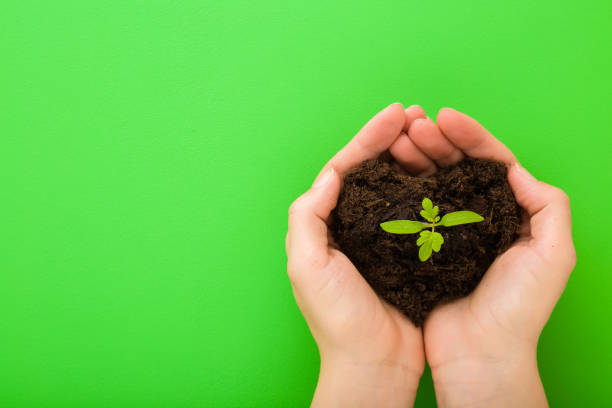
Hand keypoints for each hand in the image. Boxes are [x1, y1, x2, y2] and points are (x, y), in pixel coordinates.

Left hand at [285, 103, 427, 406]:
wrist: (373, 363)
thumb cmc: (336, 319)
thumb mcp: (308, 266)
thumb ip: (309, 216)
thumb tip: (331, 173)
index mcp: (326, 223)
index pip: (346, 168)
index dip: (368, 138)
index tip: (394, 114)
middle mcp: (352, 224)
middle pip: (372, 170)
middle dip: (391, 139)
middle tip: (416, 114)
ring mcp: (381, 236)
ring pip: (396, 184)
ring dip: (411, 156)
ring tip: (431, 133)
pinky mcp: (408, 251)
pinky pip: (419, 209)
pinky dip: (428, 187)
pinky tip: (443, 171)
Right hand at [391, 107, 575, 406]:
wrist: (480, 353)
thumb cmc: (519, 308)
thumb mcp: (554, 254)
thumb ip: (549, 205)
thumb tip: (515, 169)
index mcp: (510, 212)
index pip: (490, 161)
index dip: (470, 136)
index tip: (445, 117)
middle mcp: (478, 216)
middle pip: (457, 166)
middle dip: (436, 141)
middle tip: (413, 126)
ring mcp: (448, 231)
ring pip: (431, 182)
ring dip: (416, 157)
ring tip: (397, 140)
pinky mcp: (422, 246)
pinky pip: (411, 208)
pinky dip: (401, 187)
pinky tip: (388, 170)